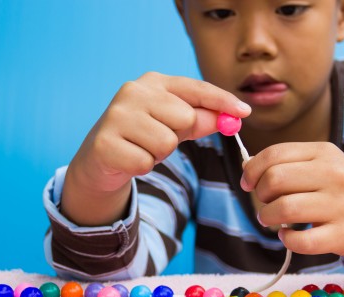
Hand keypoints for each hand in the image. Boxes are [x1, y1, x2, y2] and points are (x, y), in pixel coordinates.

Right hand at [63, 72, 250, 225]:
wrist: (99, 159)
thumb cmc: (142, 137)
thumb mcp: (173, 125)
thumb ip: (201, 119)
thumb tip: (232, 117)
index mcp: (153, 83)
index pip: (195, 88)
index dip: (222, 100)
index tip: (244, 112)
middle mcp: (133, 92)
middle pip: (185, 117)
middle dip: (178, 136)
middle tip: (157, 139)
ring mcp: (116, 116)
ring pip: (166, 143)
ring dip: (159, 155)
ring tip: (142, 149)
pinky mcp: (106, 143)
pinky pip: (145, 162)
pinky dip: (142, 167)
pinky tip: (129, 159)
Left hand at [240, 142, 343, 258]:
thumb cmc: (341, 191)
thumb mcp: (321, 165)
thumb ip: (285, 163)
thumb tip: (247, 168)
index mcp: (324, 152)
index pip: (274, 154)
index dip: (252, 170)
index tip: (248, 184)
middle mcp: (334, 174)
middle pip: (274, 179)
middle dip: (260, 194)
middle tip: (266, 203)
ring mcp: (340, 205)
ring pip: (284, 209)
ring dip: (267, 217)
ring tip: (272, 220)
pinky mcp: (343, 235)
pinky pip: (300, 240)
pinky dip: (286, 240)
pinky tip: (288, 236)